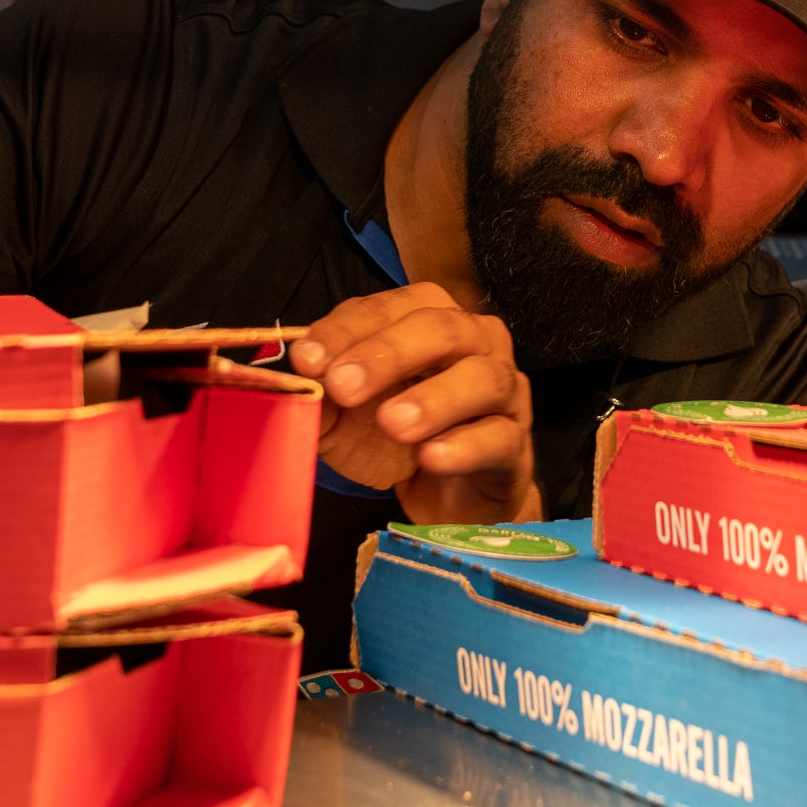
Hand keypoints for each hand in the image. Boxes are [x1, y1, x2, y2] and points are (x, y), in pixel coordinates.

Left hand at [290, 284, 537, 524]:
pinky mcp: (516, 445)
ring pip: (483, 378)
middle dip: (387, 354)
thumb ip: (319, 397)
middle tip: (343, 386)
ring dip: (434, 398)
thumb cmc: (398, 442)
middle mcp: (476, 342)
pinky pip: (498, 437)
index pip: (388, 307)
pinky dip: (464, 446)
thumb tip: (289, 382)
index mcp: (429, 319)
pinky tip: (430, 458)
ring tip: (393, 424)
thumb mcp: (345, 418)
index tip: (307, 359)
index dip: (346, 329)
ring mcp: (504, 392)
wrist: (451, 499)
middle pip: (441, 329)